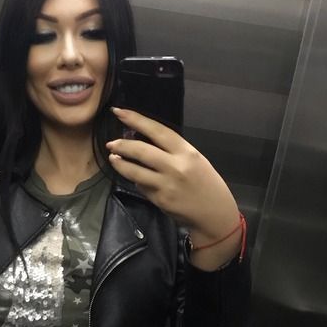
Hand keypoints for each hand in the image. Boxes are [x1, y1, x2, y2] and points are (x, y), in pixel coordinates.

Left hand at [107, 108, 241, 268]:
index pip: (157, 130)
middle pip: (141, 150)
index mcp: (186, 152)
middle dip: (122, 145)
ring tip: (113, 158)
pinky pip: (142, 186)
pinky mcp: (160, 200)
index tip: (119, 112)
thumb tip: (143, 142)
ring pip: (135, 171)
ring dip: (120, 163)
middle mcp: (175, 166)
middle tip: (111, 143)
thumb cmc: (206, 184)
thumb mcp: (195, 160)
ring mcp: (166, 184)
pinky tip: (135, 178)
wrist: (215, 214)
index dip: (136, 120)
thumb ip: (172, 151)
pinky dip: (136, 180)